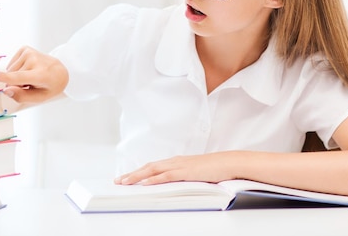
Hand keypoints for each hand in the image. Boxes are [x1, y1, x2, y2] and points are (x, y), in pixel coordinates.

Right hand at [0, 46, 68, 104]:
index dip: (4, 77)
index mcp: (40, 74)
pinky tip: (28, 69)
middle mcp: (35, 60)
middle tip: (30, 84)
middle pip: (12, 76)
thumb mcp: (40, 97)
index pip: (19, 77)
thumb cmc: (50, 85)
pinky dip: (17, 68)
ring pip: (11, 70)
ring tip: (31, 76)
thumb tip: (6, 90)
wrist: (59, 71)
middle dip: (16, 83)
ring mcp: (30, 52)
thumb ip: (22, 96)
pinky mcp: (25, 49)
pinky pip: (12, 63)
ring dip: (17, 76)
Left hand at [115, 153, 235, 185]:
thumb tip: (173, 186)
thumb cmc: (215, 169)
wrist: (228, 162)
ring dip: (138, 176)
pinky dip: (154, 179)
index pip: (153, 166)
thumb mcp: (195, 174)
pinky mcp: (186, 171)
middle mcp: (175, 161)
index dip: (138, 171)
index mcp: (176, 161)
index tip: (126, 177)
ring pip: (153, 170)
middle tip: (118, 181)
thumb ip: (183, 177)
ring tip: (125, 182)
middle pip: (148, 167)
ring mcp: (180, 165)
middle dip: (132, 174)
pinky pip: (166, 176)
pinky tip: (145, 183)